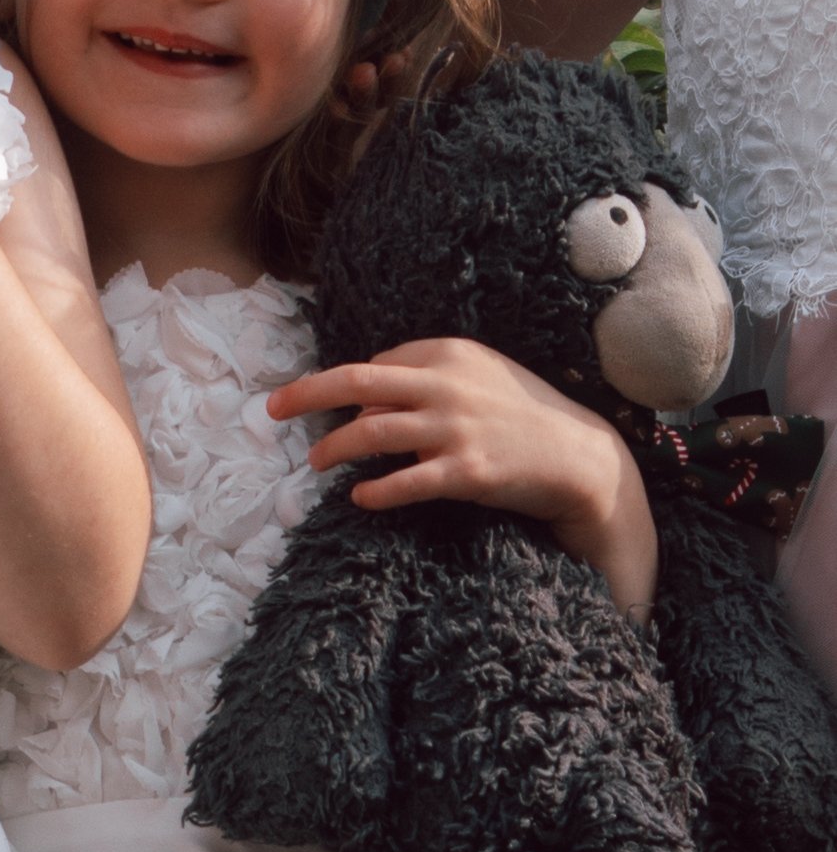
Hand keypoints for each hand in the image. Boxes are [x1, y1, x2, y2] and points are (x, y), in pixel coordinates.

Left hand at [270, 337, 657, 610]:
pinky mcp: (465, 473)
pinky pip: (405, 483)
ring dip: (334, 448)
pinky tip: (361, 497)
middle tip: (273, 408)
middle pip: (357, 382)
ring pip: (371, 435)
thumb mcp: (477, 378)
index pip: (377, 365)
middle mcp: (446, 385)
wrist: (579, 456)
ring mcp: (455, 429)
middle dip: (307, 393)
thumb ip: (424, 382)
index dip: (351, 388)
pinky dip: (376, 491)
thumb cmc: (522, 414)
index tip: (338, 408)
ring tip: (316, 462)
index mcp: (448, 353)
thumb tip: (364, 407)